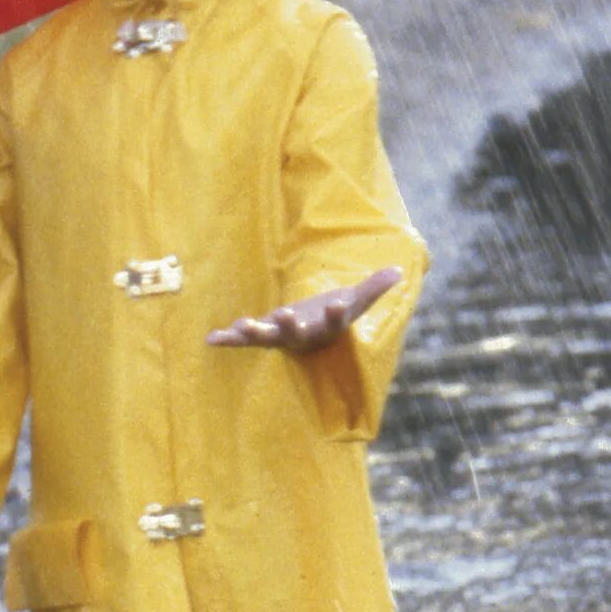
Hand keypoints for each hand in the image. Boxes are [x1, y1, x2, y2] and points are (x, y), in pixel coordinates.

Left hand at [207, 264, 401, 355]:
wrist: (314, 334)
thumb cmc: (336, 313)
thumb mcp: (356, 300)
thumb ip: (375, 287)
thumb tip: (399, 270)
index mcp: (327, 327)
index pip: (334, 320)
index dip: (334, 313)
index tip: (335, 305)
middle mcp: (303, 335)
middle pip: (296, 333)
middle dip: (289, 324)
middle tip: (284, 314)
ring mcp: (280, 337)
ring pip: (267, 337)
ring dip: (254, 332)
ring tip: (242, 324)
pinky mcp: (261, 334)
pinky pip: (242, 340)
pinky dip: (228, 339)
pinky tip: (211, 338)